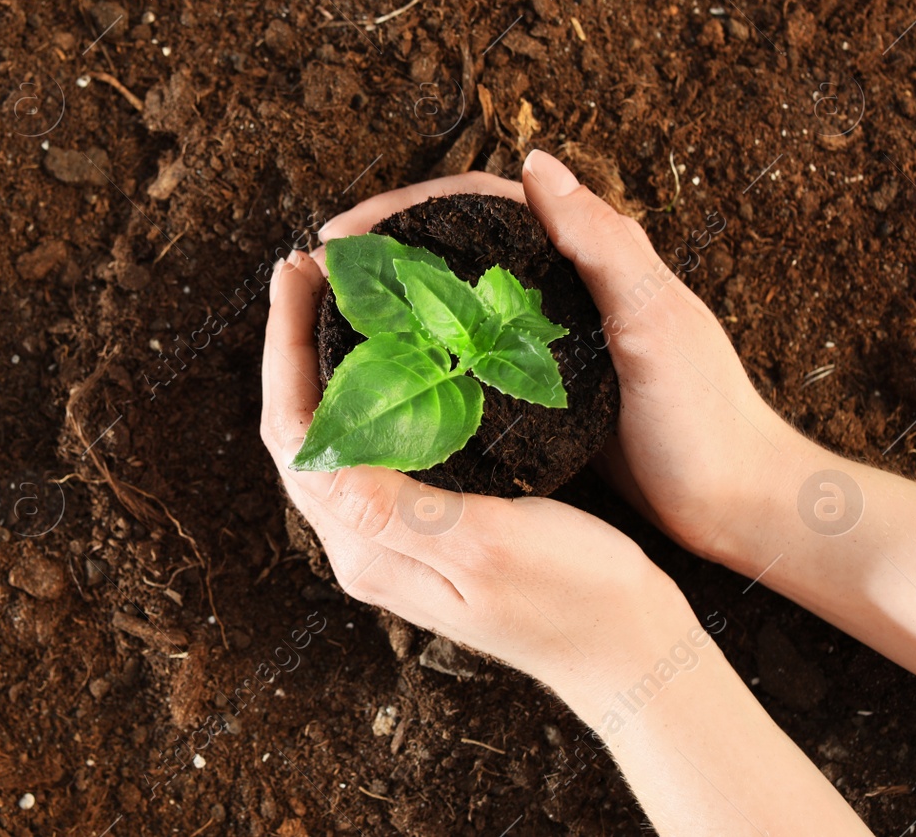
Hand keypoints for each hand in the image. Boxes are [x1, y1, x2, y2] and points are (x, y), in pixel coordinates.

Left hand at [260, 246, 689, 693]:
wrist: (632, 648)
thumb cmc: (576, 597)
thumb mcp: (486, 545)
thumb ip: (395, 508)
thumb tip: (313, 455)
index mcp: (367, 549)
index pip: (292, 435)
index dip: (282, 348)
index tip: (298, 274)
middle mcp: (364, 545)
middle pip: (300, 429)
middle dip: (293, 343)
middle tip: (310, 266)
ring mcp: (392, 537)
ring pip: (332, 432)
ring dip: (323, 360)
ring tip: (338, 293)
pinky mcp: (425, 526)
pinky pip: (372, 442)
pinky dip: (368, 385)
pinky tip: (393, 349)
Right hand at [316, 158, 804, 563]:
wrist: (741, 504)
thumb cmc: (707, 416)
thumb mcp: (654, 321)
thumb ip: (601, 242)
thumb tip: (534, 162)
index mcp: (590, 252)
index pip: (474, 203)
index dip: (400, 209)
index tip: (340, 237)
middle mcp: (564, 284)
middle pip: (454, 244)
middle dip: (382, 248)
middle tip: (320, 275)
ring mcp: (550, 336)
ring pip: (454, 296)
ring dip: (395, 297)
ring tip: (334, 317)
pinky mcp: (543, 386)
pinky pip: (466, 349)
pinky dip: (422, 348)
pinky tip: (387, 372)